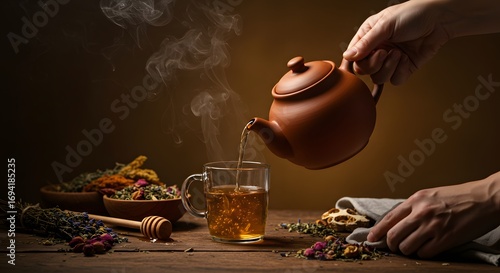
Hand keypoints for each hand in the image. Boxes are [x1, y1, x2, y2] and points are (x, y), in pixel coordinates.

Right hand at [343, 0, 450, 84]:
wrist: (440, 19)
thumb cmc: (413, 14)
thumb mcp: (385, 25)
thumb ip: (366, 43)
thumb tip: (348, 56)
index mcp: (368, 37)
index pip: (353, 57)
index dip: (359, 60)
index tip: (370, 54)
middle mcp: (377, 50)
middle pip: (365, 71)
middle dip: (375, 64)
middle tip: (385, 52)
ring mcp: (390, 60)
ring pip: (379, 78)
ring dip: (389, 67)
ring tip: (399, 53)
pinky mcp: (404, 68)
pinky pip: (395, 80)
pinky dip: (400, 71)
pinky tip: (406, 58)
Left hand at [367, 172, 499, 257]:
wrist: (485, 199)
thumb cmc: (459, 197)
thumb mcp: (431, 195)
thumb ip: (414, 207)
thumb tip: (398, 222)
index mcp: (416, 200)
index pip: (389, 218)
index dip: (377, 231)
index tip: (371, 238)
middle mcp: (421, 213)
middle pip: (393, 236)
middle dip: (392, 245)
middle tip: (396, 247)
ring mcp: (433, 226)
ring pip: (406, 247)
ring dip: (408, 251)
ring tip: (414, 247)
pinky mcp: (445, 239)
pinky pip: (424, 253)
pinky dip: (424, 254)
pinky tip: (429, 248)